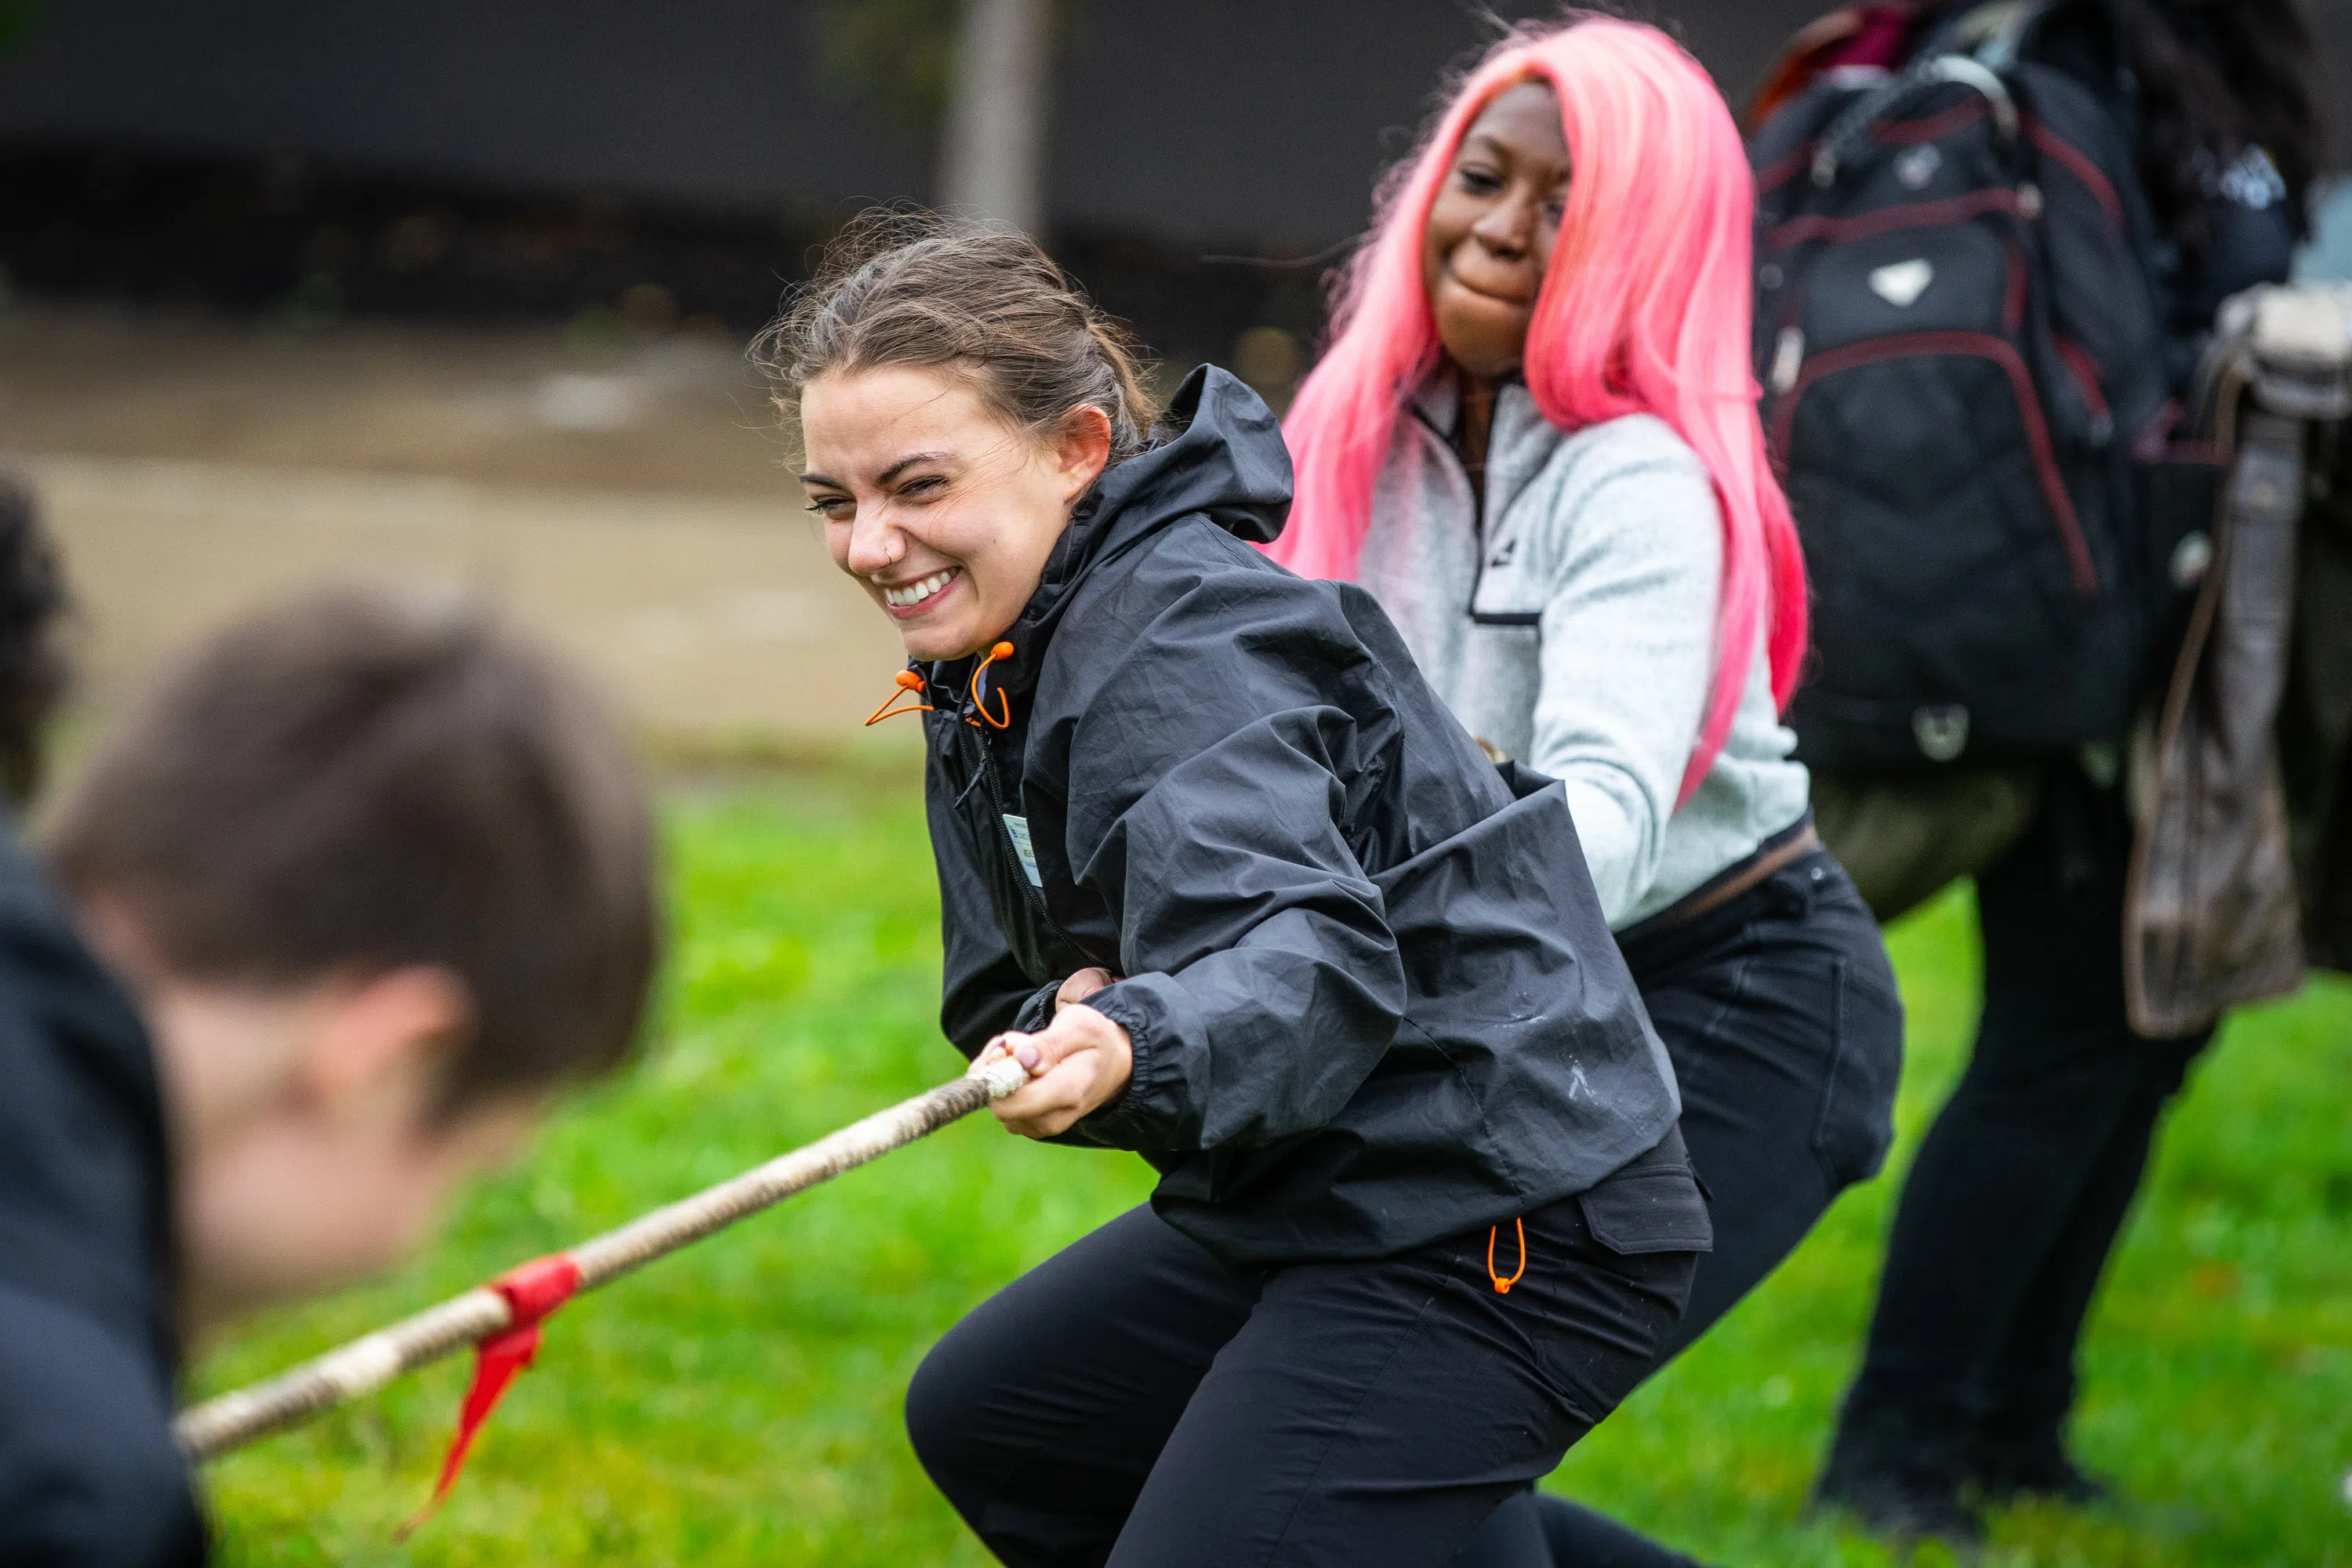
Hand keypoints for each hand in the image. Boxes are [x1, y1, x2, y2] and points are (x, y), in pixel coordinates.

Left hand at [975, 968, 1130, 1138]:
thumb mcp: (1079, 1026)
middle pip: (1000, 1106)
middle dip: (997, 1071)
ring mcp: (1042, 1125)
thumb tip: (1020, 1059)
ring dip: (999, 1075)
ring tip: (1024, 1051)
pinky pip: (1003, 1107)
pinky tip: (1020, 1065)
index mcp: (1068, 1093)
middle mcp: (1054, 1118)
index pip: (1013, 1101)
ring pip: (998, 1106)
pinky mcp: (1032, 1124)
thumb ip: (1049, 1043)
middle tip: (1014, 1041)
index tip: (1007, 1044)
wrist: (1113, 1065)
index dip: (998, 1073)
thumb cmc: (1095, 1040)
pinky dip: (1003, 1084)